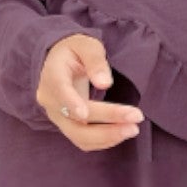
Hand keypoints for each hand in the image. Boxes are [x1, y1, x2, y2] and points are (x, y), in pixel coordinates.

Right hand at [37, 33, 143, 149]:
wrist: (59, 63)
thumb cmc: (75, 51)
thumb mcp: (86, 45)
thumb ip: (95, 61)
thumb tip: (104, 83)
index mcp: (52, 76)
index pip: (60, 92)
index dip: (71, 104)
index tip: (86, 114)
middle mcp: (50, 101)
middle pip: (75, 120)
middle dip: (105, 125)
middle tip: (135, 119)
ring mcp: (57, 117)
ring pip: (79, 136)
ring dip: (107, 136)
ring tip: (133, 129)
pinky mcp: (67, 126)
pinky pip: (83, 141)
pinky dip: (103, 140)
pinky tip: (122, 132)